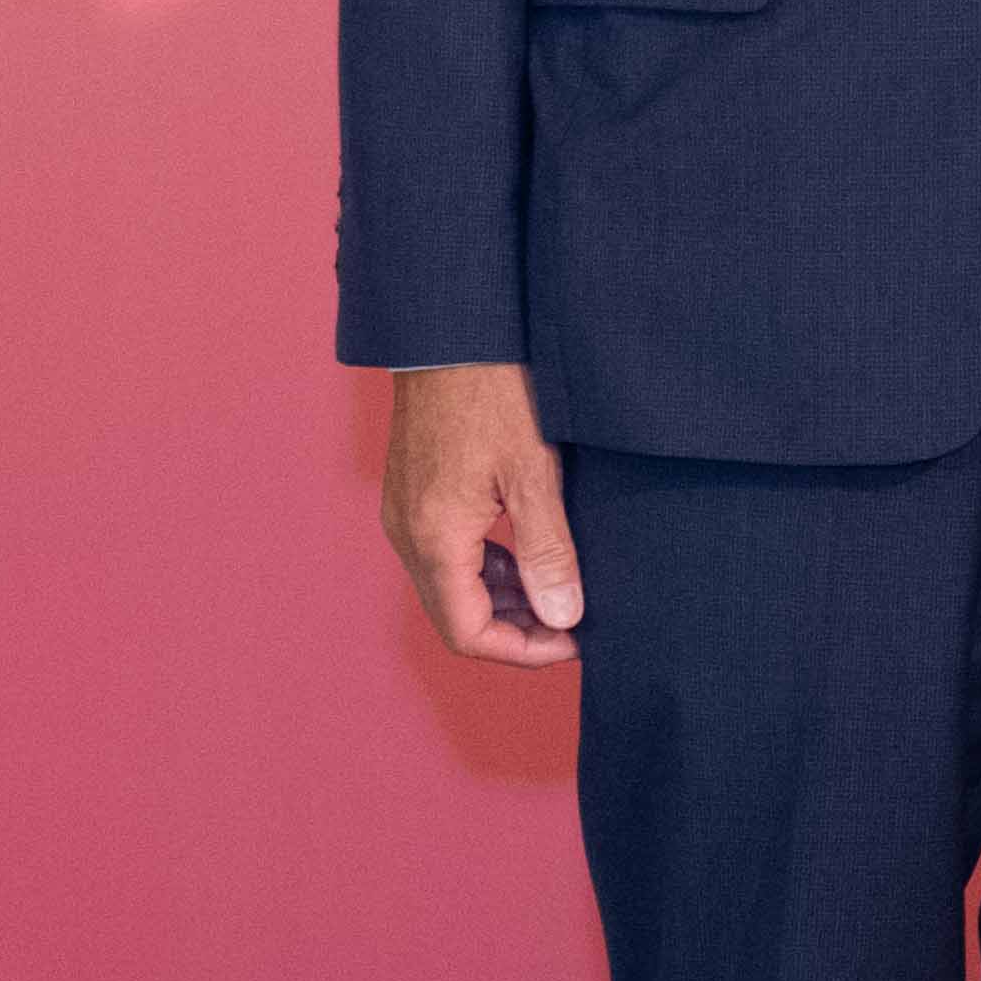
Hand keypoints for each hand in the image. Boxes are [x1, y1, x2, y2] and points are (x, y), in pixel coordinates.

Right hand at [378, 359, 584, 666]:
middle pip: (457, 616)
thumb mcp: (535, 472)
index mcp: (432, 538)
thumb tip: (564, 618)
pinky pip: (447, 553)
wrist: (452, 329)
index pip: (468, 634)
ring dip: (503, 600)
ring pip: (452, 586)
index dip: (523, 651)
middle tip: (574, 623)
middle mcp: (407, 534)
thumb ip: (549, 551)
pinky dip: (487, 567)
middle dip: (516, 630)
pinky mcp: (413, 493)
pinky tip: (529, 554)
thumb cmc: (495, 391)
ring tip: (560, 592)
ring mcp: (405, 513)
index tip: (575, 640)